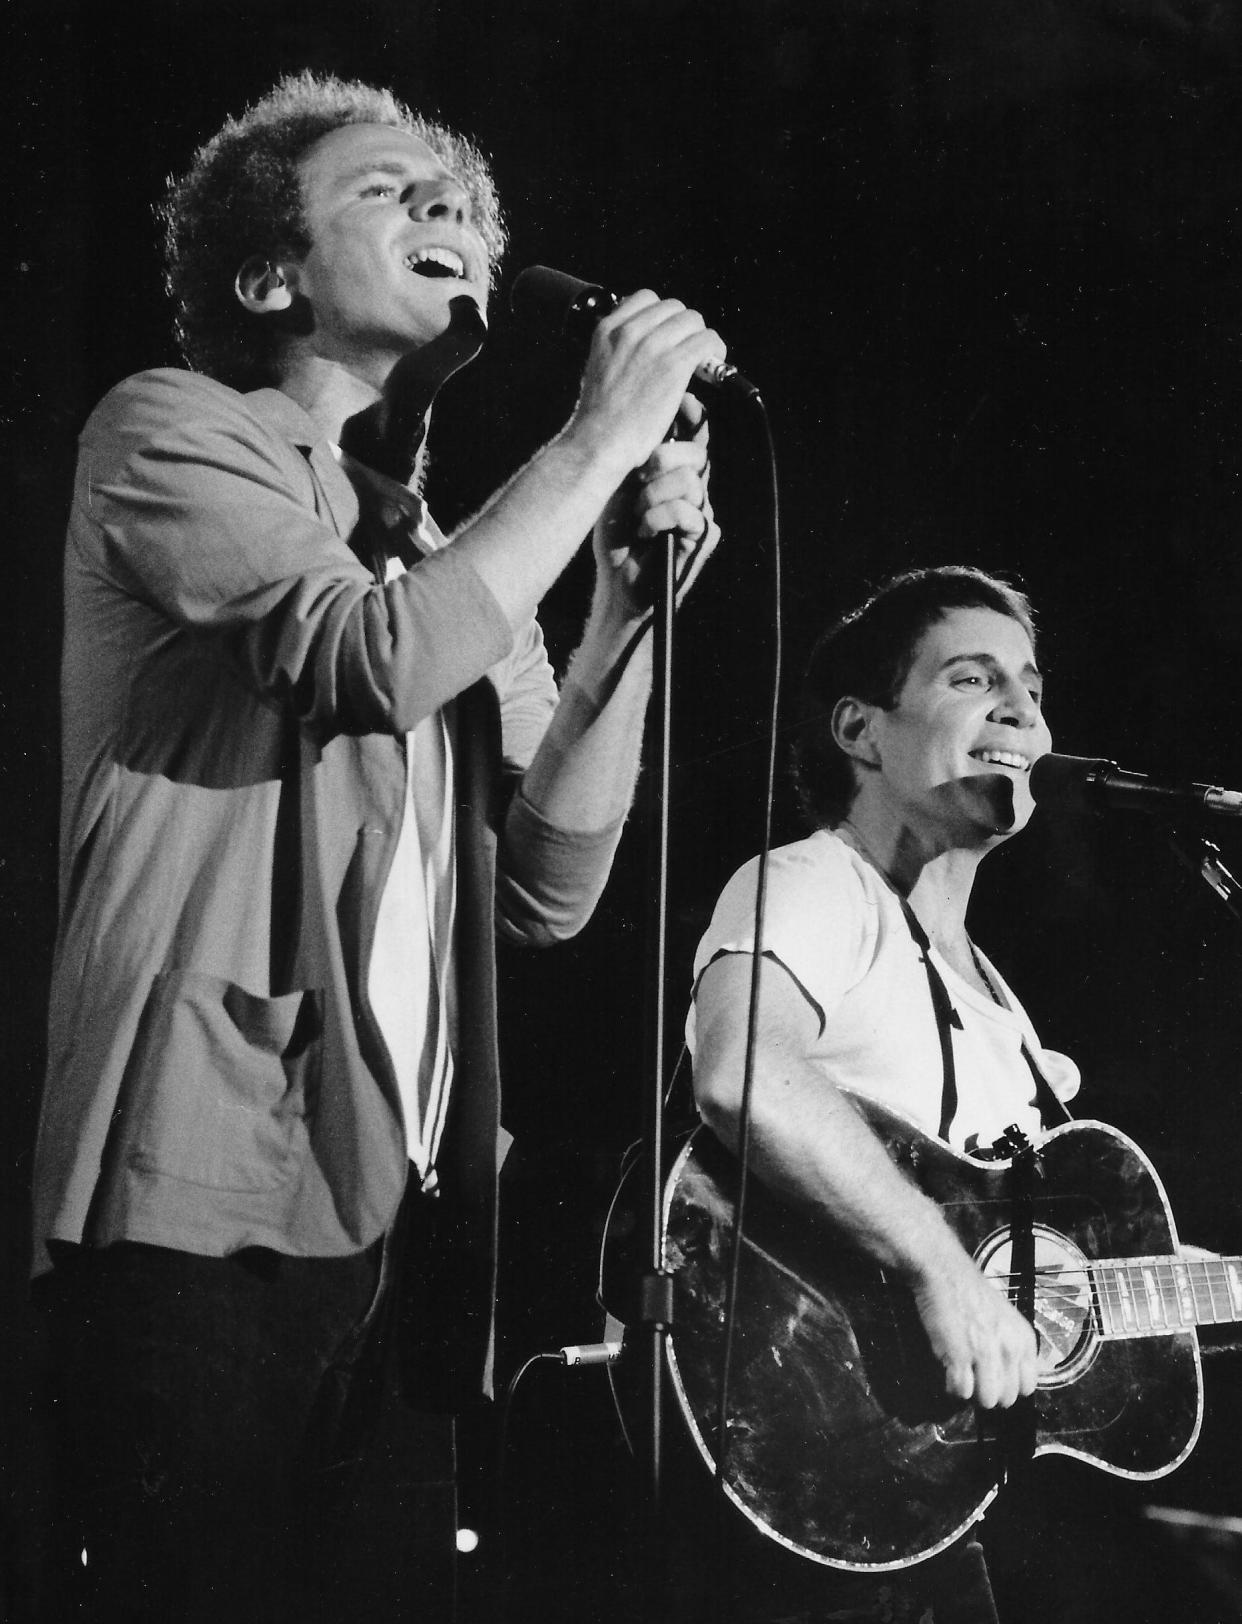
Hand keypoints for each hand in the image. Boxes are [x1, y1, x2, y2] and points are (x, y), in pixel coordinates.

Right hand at [566, 289, 727, 478]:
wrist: (599, 441)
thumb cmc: (599, 418)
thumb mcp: (596, 368)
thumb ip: (618, 349)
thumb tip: (644, 346)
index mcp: (608, 329)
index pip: (645, 298)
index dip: (662, 315)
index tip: (668, 333)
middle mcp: (631, 331)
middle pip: (674, 307)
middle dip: (684, 327)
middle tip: (687, 349)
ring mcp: (653, 346)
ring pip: (693, 320)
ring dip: (701, 337)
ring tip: (700, 359)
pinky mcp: (674, 365)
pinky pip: (707, 341)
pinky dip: (715, 350)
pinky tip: (710, 367)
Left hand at [592, 396, 718, 617]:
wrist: (617, 581)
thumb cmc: (616, 533)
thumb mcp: (620, 485)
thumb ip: (637, 454)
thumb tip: (644, 419)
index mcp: (678, 471)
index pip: (697, 434)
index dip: (692, 415)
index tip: (678, 403)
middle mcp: (696, 488)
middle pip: (697, 454)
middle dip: (662, 459)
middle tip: (638, 476)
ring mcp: (702, 512)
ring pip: (689, 481)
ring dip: (653, 497)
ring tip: (637, 516)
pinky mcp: (703, 537)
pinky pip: (685, 511)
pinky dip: (657, 519)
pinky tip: (645, 532)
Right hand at [912, 1248, 1037, 1409]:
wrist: (945, 1272)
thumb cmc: (971, 1294)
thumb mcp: (1006, 1319)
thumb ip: (1012, 1348)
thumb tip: (1007, 1379)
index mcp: (1024, 1340)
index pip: (1028, 1387)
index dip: (1008, 1386)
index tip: (994, 1378)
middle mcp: (1009, 1348)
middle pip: (1007, 1398)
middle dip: (989, 1391)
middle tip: (974, 1377)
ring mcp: (985, 1353)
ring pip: (987, 1400)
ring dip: (972, 1392)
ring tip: (961, 1375)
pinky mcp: (958, 1355)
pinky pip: (961, 1391)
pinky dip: (952, 1387)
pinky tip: (948, 1371)